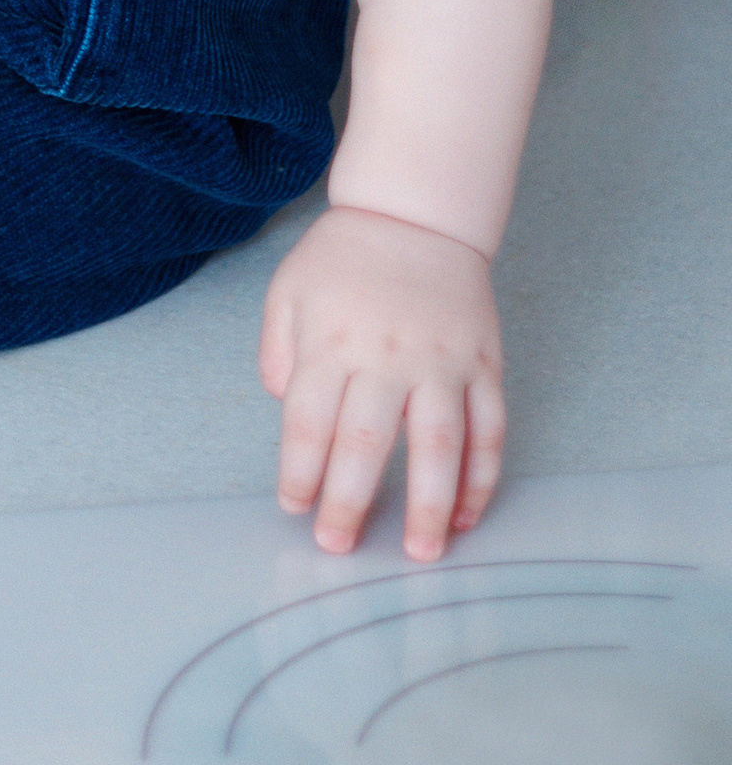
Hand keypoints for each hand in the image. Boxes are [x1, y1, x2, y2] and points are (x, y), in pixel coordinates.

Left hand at [259, 203, 505, 559]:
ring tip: (421, 553)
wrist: (415, 212)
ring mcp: (441, 362)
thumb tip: (285, 409)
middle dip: (350, 502)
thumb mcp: (288, 289)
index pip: (309, 422)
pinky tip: (467, 513)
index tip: (295, 508)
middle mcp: (387, 357)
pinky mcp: (483, 363)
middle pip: (367, 443)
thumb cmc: (343, 256)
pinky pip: (488, 429)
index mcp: (332, 342)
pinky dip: (482, 476)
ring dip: (430, 505)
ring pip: (439, 445)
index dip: (300, 473)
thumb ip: (277, 350)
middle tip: (340, 547)